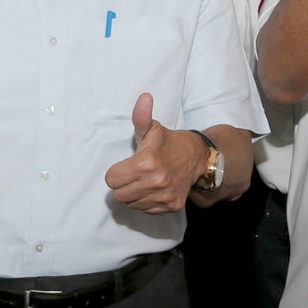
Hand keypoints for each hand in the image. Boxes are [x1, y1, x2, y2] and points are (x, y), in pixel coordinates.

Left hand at [104, 92, 203, 213]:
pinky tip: (153, 189)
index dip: (115, 172)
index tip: (126, 166)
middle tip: (133, 174)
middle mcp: (155, 182)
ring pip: (131, 204)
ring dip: (133, 194)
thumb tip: (144, 97)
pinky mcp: (171, 206)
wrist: (197, 158)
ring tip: (143, 181)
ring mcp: (164, 196)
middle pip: (119, 195)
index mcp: (146, 163)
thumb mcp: (152, 129)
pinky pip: (146, 210)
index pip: (111, 180)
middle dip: (122, 185)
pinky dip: (146, 202)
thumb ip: (141, 116)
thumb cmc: (168, 142)